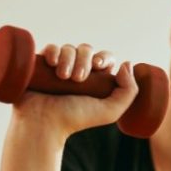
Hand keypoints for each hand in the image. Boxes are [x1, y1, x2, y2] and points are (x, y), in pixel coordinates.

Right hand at [10, 43, 138, 138]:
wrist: (42, 122)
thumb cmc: (75, 118)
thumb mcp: (110, 111)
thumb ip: (128, 91)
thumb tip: (127, 64)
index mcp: (96, 81)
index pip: (105, 58)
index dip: (103, 57)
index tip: (98, 65)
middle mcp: (78, 72)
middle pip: (86, 50)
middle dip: (84, 60)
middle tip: (77, 79)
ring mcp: (60, 67)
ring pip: (69, 48)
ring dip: (67, 59)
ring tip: (62, 76)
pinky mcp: (42, 65)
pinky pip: (50, 48)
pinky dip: (53, 52)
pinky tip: (52, 64)